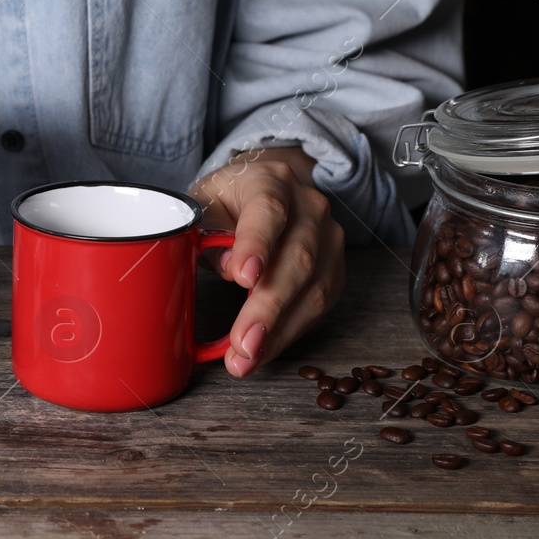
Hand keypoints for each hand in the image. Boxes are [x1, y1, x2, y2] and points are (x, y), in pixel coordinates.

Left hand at [188, 147, 345, 378]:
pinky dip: (289, 332)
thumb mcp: (205, 204)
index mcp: (270, 180)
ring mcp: (328, 238)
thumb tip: (230, 269)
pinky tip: (264, 350)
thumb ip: (209, 230)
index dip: (257, 244)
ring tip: (246, 358)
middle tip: (242, 343)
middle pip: (297, 257)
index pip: (268, 210)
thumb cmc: (226, 201)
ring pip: (315, 287)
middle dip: (268, 306)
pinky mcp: (334, 269)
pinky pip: (319, 305)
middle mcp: (310, 206)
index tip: (242, 278)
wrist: (263, 191)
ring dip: (279, 330)